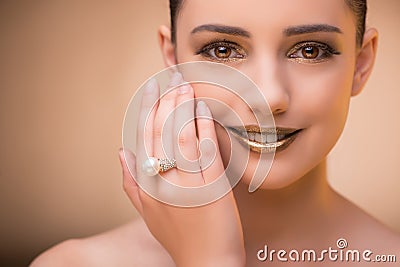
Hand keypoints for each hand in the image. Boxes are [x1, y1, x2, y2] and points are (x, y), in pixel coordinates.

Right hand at [119, 72, 245, 266]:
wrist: (207, 263)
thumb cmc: (178, 238)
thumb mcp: (147, 213)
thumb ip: (130, 182)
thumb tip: (120, 152)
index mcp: (146, 184)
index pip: (143, 137)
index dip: (147, 109)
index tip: (152, 88)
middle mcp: (163, 180)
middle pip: (160, 131)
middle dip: (166, 100)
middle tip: (173, 77)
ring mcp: (187, 182)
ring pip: (180, 135)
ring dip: (183, 106)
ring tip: (187, 84)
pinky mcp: (211, 186)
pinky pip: (205, 149)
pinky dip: (203, 125)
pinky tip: (204, 109)